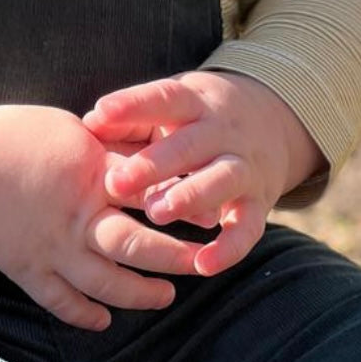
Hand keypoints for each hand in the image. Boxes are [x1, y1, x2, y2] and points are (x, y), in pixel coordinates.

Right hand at [0, 104, 200, 329]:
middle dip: (175, 258)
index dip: (184, 204)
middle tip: (202, 263)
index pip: (150, 193)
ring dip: (139, 294)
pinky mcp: (27, 269)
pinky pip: (60, 302)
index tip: (212, 214)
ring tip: (165, 297)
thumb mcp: (74, 130)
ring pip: (105, 283)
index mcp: (92, 174)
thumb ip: (114, 147)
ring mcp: (53, 248)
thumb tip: (155, 154)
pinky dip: (83, 315)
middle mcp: (78, 217)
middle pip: (136, 245)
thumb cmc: (16, 137)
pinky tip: (103, 320)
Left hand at [83, 71, 325, 276]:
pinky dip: (229, 247)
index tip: (101, 111)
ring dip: (191, 196)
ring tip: (156, 213)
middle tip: (117, 183)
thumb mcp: (170, 107)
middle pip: (192, 143)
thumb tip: (88, 126)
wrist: (272, 120)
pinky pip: (248, 227)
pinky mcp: (259, 201)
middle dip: (155, 163)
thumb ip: (131, 119)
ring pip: (223, 177)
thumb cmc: (197, 117)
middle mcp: (224, 131)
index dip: (134, 104)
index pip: (165, 97)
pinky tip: (203, 264)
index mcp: (195, 102)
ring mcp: (245, 165)